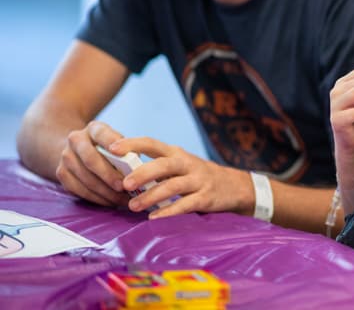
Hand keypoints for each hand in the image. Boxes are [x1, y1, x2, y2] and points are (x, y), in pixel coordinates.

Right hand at [55, 120, 129, 207]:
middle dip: (108, 175)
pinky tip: (110, 202)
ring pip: (85, 177)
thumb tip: (138, 168)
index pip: (102, 133)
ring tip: (122, 199)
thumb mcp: (118, 142)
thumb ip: (127, 151)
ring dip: (105, 191)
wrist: (80, 150)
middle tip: (124, 186)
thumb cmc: (110, 148)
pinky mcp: (61, 174)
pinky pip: (79, 190)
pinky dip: (96, 198)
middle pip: (91, 159)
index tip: (122, 154)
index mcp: (94, 128)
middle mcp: (76, 140)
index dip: (111, 142)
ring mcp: (66, 157)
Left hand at [107, 137, 250, 218]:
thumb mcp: (179, 165)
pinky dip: (169, 211)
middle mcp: (187, 163)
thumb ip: (156, 167)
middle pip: (164, 165)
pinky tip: (154, 218)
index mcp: (176, 153)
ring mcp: (198, 180)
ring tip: (133, 206)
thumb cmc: (196, 176)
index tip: (112, 148)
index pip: (151, 143)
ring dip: (152, 196)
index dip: (132, 144)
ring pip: (173, 186)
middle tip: (124, 184)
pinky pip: (186, 204)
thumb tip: (118, 173)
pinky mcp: (206, 197)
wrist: (234, 186)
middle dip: (143, 173)